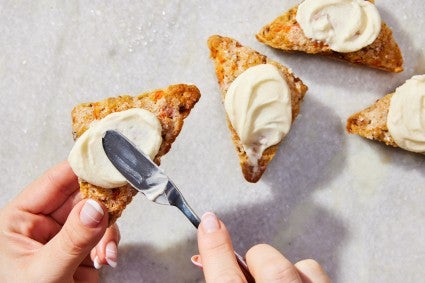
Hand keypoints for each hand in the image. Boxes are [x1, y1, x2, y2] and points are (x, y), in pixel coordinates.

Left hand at [0, 161, 119, 281]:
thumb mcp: (44, 273)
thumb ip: (72, 240)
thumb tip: (97, 207)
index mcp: (20, 219)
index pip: (54, 181)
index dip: (82, 168)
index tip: (109, 161)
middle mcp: (43, 223)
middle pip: (82, 196)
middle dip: (103, 204)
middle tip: (121, 203)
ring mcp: (64, 237)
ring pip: (98, 215)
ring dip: (108, 230)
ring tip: (104, 253)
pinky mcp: (81, 251)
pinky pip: (103, 236)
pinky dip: (110, 245)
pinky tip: (106, 259)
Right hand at [195, 212, 330, 282]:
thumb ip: (225, 277)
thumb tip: (210, 256)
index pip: (226, 277)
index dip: (215, 246)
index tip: (209, 221)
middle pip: (269, 263)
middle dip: (260, 263)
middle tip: (256, 277)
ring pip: (301, 265)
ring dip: (288, 272)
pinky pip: (317, 272)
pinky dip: (306, 278)